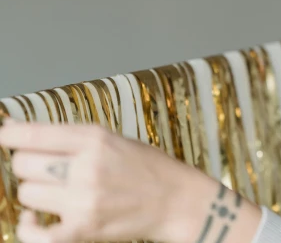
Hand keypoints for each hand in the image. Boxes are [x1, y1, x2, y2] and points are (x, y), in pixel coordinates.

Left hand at [0, 120, 261, 242]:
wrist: (177, 201)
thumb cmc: (146, 168)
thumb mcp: (112, 140)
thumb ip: (68, 138)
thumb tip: (15, 132)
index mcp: (94, 138)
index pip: (30, 135)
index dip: (9, 136)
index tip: (3, 137)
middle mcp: (87, 166)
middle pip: (22, 165)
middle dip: (28, 166)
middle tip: (46, 169)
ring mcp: (84, 199)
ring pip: (26, 194)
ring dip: (35, 194)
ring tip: (56, 192)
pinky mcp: (84, 229)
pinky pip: (34, 233)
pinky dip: (29, 227)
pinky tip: (35, 219)